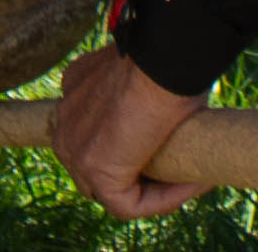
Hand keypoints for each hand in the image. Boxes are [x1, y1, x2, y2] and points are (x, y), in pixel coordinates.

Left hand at [50, 43, 211, 219]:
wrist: (164, 54)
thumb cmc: (165, 56)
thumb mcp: (144, 71)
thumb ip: (142, 90)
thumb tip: (170, 107)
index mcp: (75, 89)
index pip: (95, 131)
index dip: (133, 143)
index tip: (170, 139)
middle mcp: (65, 120)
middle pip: (96, 162)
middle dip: (135, 169)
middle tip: (179, 164)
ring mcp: (75, 149)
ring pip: (110, 188)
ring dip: (151, 188)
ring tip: (189, 177)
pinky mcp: (96, 172)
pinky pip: (129, 204)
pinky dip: (162, 200)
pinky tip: (192, 184)